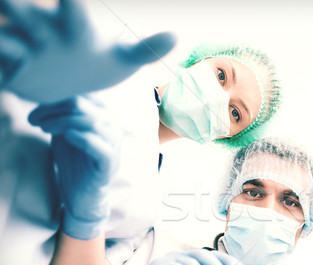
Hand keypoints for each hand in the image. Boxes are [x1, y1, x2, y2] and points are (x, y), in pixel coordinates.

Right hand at [0, 0, 174, 102]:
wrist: (72, 86)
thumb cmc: (98, 65)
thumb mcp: (123, 61)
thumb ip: (145, 49)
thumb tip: (175, 36)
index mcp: (75, 30)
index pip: (73, 9)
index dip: (70, 1)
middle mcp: (46, 32)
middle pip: (28, 13)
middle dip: (20, 7)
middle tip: (11, 0)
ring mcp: (25, 49)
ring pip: (8, 35)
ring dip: (7, 37)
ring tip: (20, 48)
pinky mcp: (13, 70)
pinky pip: (4, 61)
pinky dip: (5, 62)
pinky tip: (10, 76)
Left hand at [28, 96, 119, 239]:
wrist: (82, 192)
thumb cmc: (74, 160)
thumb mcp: (65, 130)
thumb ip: (61, 113)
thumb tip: (42, 95)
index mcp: (103, 113)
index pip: (78, 95)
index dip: (52, 100)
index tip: (33, 114)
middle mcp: (112, 125)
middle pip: (82, 105)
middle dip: (53, 110)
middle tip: (34, 120)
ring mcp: (114, 143)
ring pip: (90, 122)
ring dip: (61, 122)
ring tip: (44, 129)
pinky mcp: (110, 162)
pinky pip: (99, 146)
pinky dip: (81, 138)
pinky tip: (66, 137)